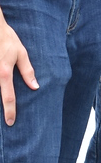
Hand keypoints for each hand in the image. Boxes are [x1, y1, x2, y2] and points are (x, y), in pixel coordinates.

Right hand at [0, 9, 37, 124]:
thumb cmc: (7, 40)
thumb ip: (27, 71)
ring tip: (4, 110)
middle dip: (1, 110)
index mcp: (4, 73)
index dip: (10, 111)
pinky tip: (2, 92)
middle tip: (7, 122)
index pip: (8, 97)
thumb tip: (35, 86)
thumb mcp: (21, 53)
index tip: (11, 122)